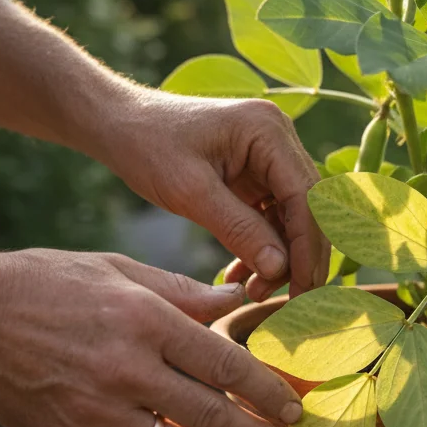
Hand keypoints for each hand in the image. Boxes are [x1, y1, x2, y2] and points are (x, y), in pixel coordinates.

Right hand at [0, 249, 301, 426]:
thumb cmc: (46, 282)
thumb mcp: (117, 270)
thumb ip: (182, 292)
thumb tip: (238, 300)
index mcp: (144, 320)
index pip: (225, 364)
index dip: (266, 391)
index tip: (293, 408)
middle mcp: (126, 368)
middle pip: (211, 414)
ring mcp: (96, 409)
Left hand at [102, 91, 327, 301]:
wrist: (118, 124)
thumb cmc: (147, 145)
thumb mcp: (190, 192)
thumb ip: (239, 229)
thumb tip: (280, 269)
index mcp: (268, 130)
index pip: (305, 196)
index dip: (307, 247)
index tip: (302, 288)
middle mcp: (278, 138)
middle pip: (308, 208)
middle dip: (299, 257)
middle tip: (289, 301)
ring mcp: (270, 156)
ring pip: (293, 217)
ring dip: (280, 258)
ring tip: (254, 291)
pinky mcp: (257, 174)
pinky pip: (271, 217)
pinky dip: (261, 248)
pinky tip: (243, 277)